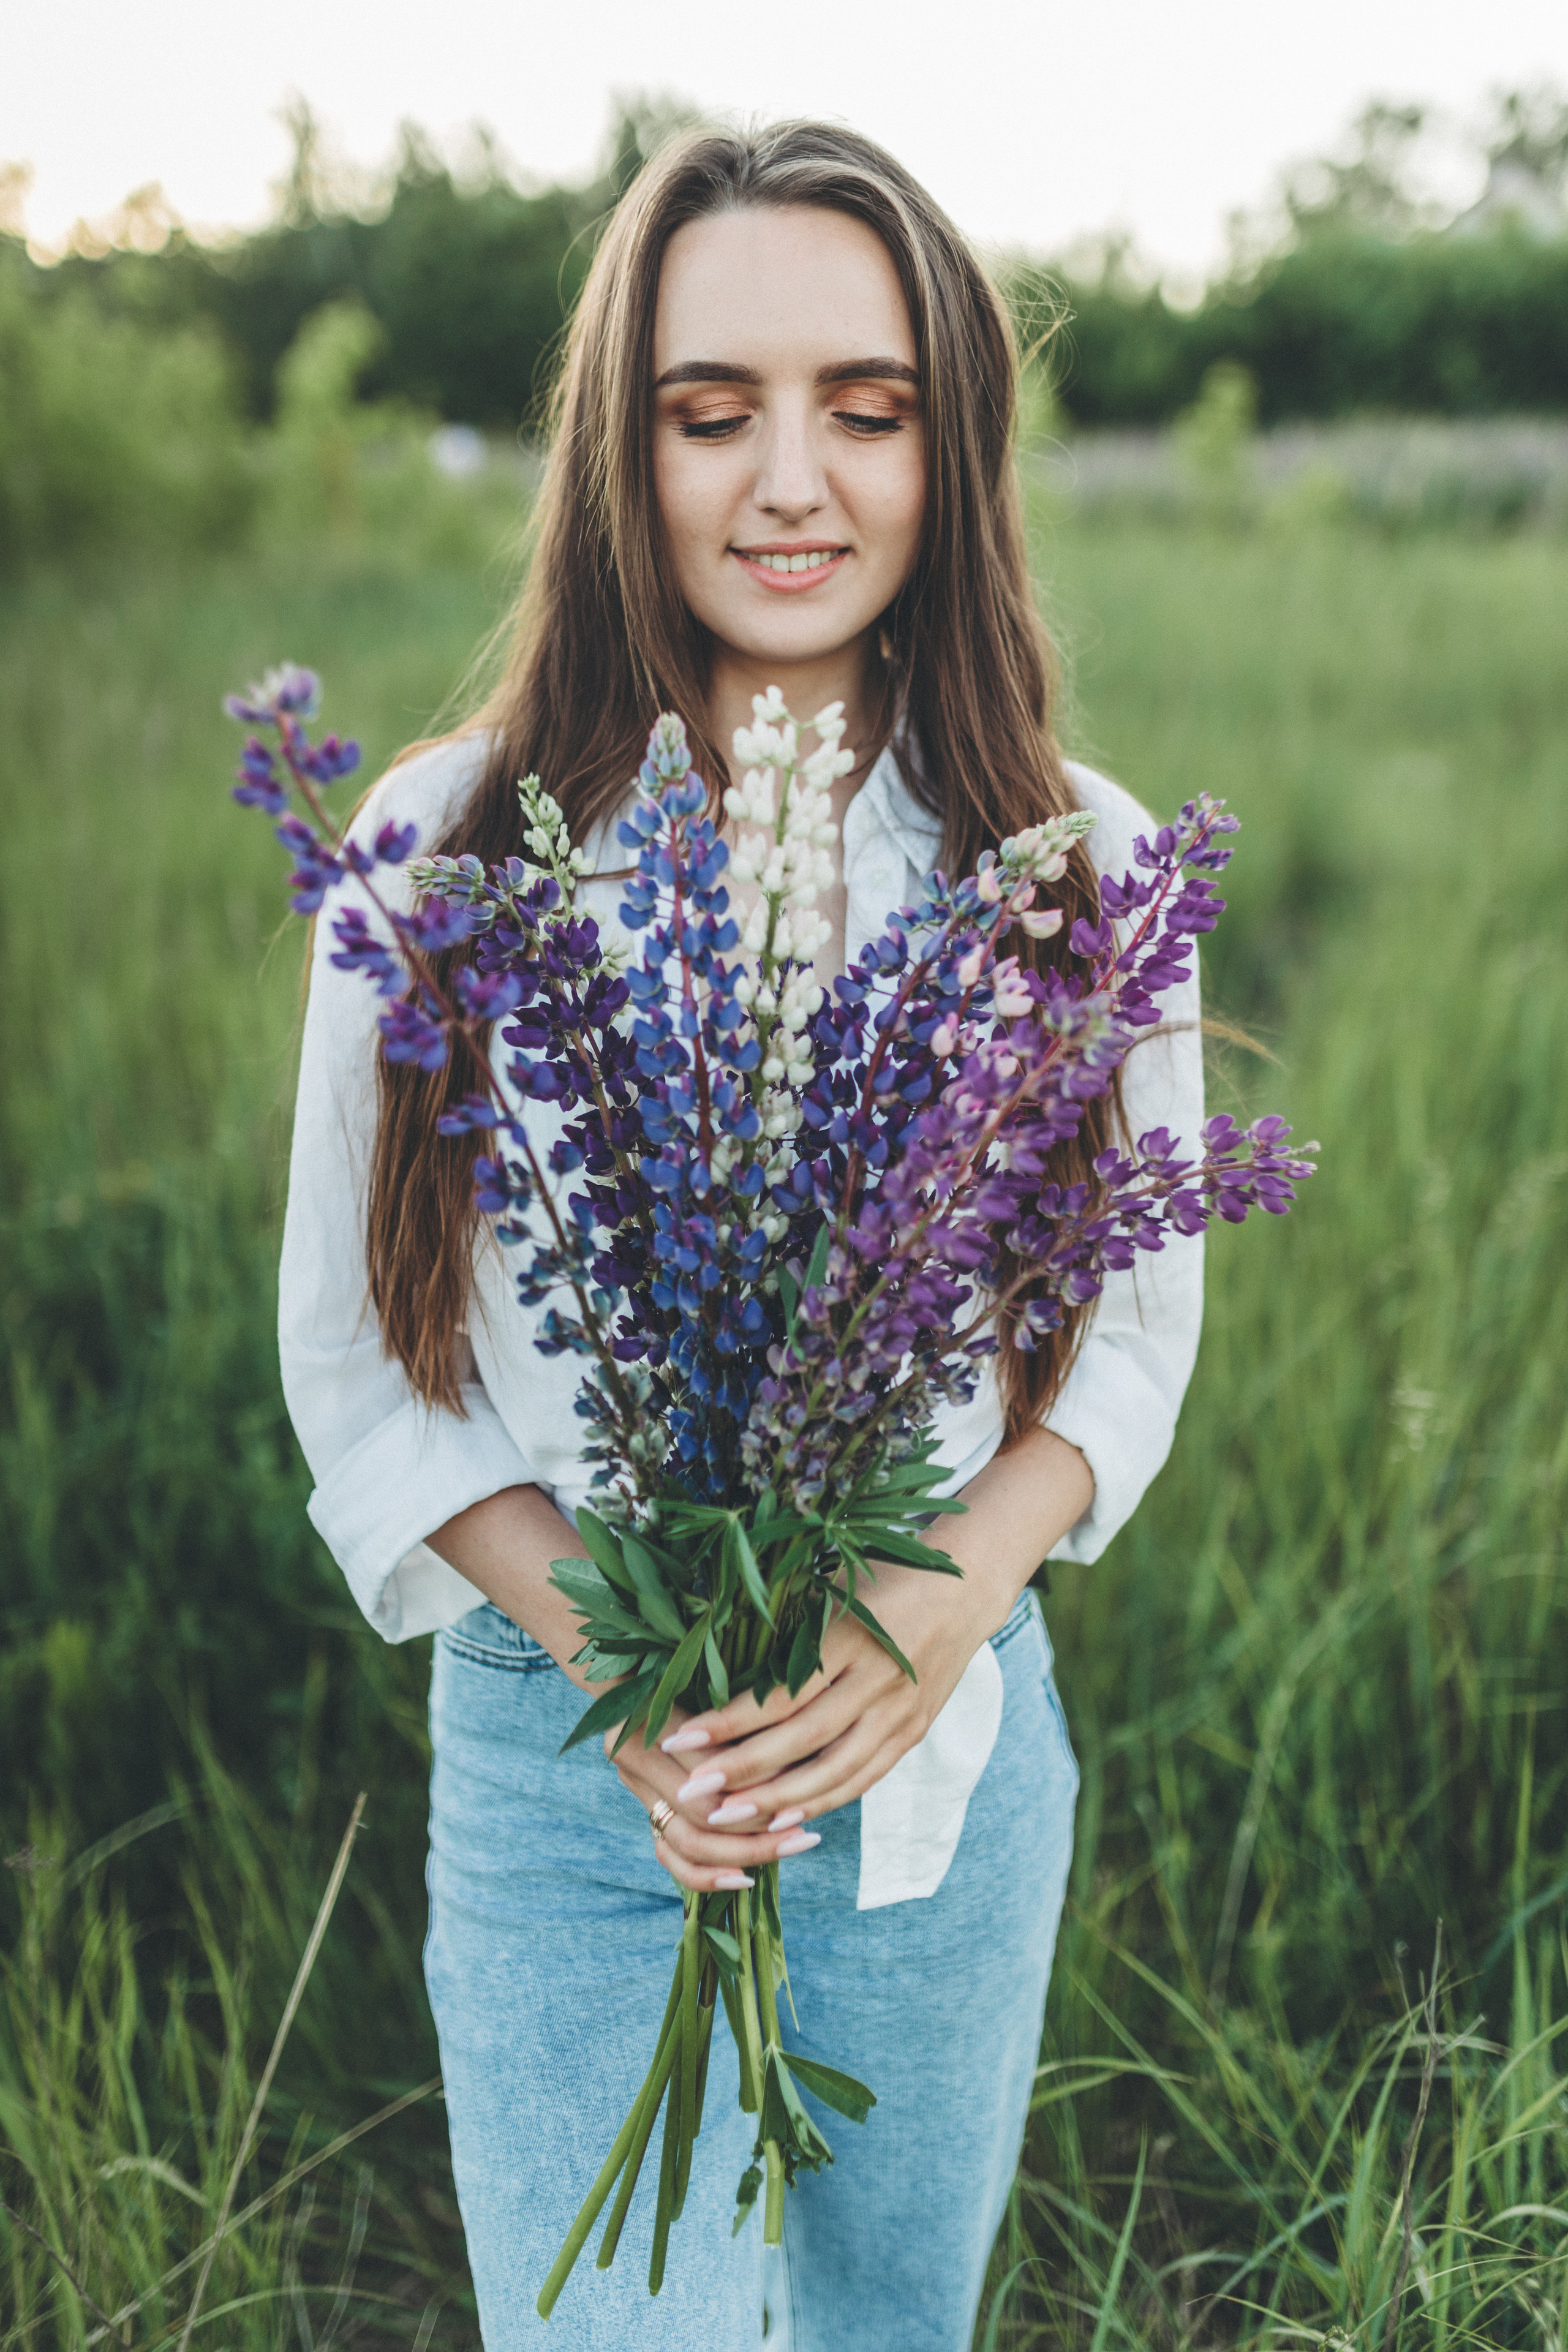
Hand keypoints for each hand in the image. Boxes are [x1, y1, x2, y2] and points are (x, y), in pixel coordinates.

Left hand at [607, 1558, 992, 1891]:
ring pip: (835, 1771)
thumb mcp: (833, 1591)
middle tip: (691, 1791)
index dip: (729, 1721)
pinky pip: (863, 1778)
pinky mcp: (912, 1733)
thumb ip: (787, 1633)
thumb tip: (713, 1668)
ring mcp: (901, 1712)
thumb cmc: (881, 1581)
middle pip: (804, 1739)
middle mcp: (879, 1679)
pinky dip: (823, 1802)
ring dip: (778, 1800)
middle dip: (744, 1770)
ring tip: (726, 1816)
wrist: (962, 1590)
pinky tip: (783, 1819)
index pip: (782, 1693)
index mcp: (852, 1637)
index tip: (680, 1736)